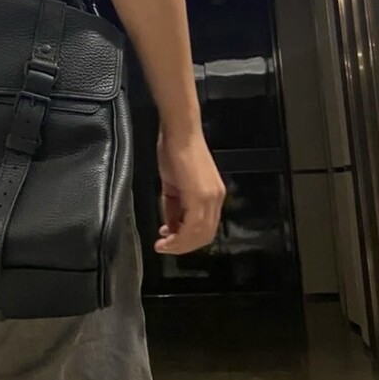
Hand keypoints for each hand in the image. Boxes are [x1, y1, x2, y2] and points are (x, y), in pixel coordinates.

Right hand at [155, 129, 225, 255]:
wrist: (179, 131)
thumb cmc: (174, 151)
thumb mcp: (173, 185)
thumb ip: (174, 207)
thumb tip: (170, 226)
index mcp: (212, 196)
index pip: (204, 228)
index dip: (187, 241)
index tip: (169, 243)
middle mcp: (216, 199)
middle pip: (204, 236)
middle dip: (182, 246)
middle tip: (165, 248)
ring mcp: (211, 197)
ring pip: (199, 234)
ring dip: (179, 244)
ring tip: (163, 245)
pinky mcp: (201, 195)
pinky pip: (193, 225)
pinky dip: (179, 235)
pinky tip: (166, 236)